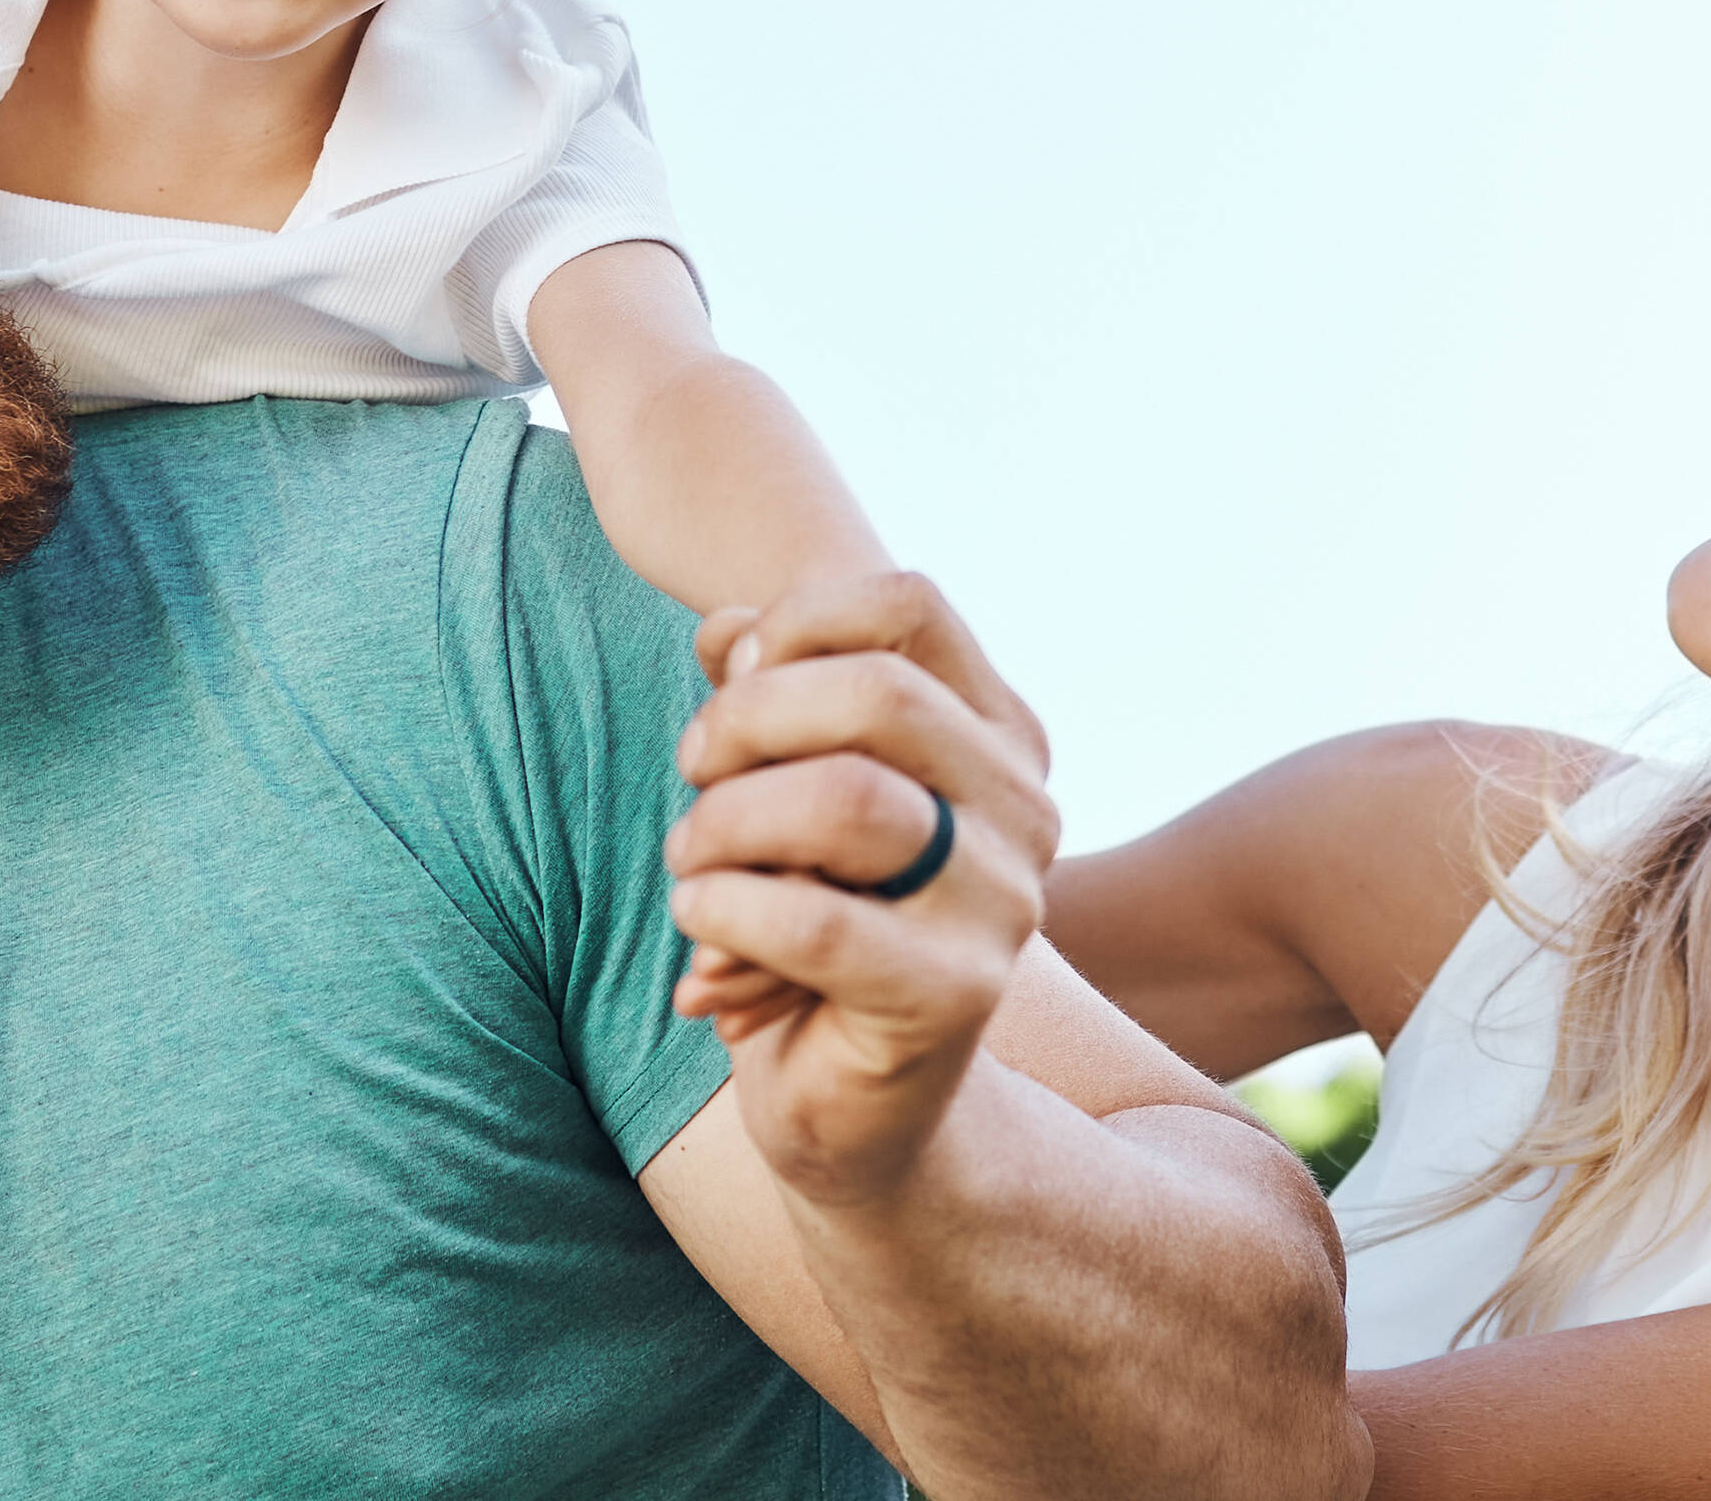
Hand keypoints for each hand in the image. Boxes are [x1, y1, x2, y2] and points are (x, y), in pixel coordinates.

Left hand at [659, 571, 1058, 1208]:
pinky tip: (699, 931)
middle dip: (744, 722)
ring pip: (845, 802)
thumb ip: (760, 694)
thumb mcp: (776, 789)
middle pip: (875, 693)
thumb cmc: (806, 922)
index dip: (796, 619)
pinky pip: (814, 923)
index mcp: (994, 733)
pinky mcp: (956, 997)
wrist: (853, 1105)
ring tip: (689, 865)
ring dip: (725, 824)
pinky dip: (724, 911)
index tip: (731, 680)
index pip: (908, 604)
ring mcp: (1000, 904)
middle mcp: (1021, 807)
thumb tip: (723, 631)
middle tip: (691, 773)